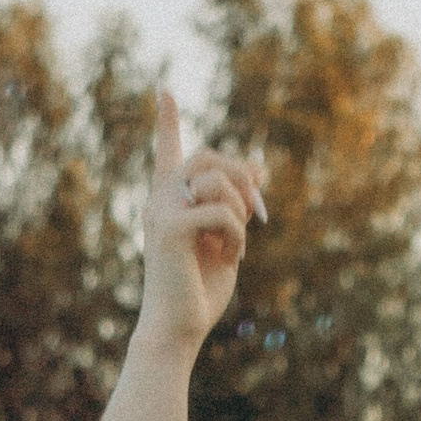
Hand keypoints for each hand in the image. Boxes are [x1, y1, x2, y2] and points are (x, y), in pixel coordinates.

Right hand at [137, 90, 266, 353]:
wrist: (177, 330)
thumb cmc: (198, 293)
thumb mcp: (226, 240)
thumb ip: (237, 205)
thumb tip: (260, 167)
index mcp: (169, 203)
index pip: (167, 153)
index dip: (166, 121)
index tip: (164, 90)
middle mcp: (160, 201)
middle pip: (207, 156)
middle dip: (240, 175)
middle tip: (256, 208)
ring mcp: (162, 212)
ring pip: (217, 181)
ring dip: (240, 212)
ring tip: (235, 245)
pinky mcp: (171, 228)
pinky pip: (221, 212)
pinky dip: (236, 235)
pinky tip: (229, 257)